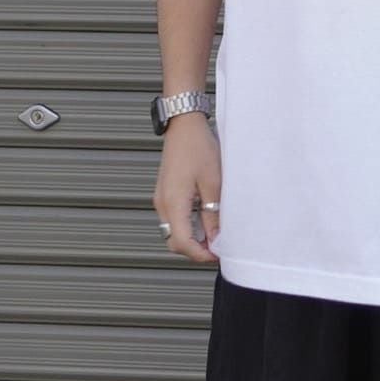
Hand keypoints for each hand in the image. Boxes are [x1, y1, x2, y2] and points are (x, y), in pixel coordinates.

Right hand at [152, 112, 222, 262]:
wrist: (183, 125)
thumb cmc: (198, 148)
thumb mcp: (213, 182)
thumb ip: (213, 214)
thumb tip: (215, 239)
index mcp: (173, 203)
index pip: (182, 243)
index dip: (200, 255)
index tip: (218, 255)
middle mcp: (162, 204)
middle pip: (175, 242)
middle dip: (195, 250)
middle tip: (218, 248)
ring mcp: (161, 199)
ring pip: (173, 231)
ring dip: (192, 238)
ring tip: (215, 234)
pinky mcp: (164, 193)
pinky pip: (173, 219)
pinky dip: (188, 226)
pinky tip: (205, 220)